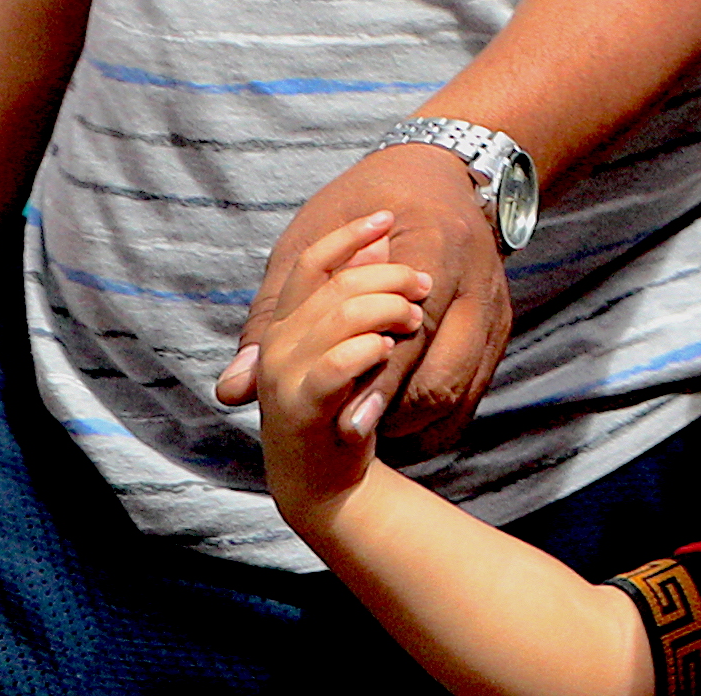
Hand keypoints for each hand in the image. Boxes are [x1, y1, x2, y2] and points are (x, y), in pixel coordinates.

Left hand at [216, 145, 508, 447]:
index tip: (347, 427)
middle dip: (392, 412)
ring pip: (457, 392)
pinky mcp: (497, 331)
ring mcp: (493, 310)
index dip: (380, 382)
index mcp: (435, 245)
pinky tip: (393, 417)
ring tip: (363, 419)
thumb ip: (275, 315)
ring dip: (410, 421)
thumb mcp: (312, 236)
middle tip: (344, 426)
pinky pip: (470, 395)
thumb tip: (233, 390)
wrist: (446, 168)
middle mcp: (475, 281)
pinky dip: (431, 418)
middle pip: (441, 374)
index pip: (413, 329)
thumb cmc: (369, 198)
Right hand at [251, 213, 436, 529]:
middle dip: (388, 278)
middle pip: (337, 283)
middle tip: (423, 286)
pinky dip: (368, 351)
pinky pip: (337, 363)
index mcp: (286, 321)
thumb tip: (379, 241)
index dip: (350, 236)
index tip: (387, 218)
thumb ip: (357, 293)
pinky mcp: (298, 407)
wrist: (321, 481)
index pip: (313, 260)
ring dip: (386, 311)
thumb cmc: (339, 406)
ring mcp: (282, 374)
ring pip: (340, 315)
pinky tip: (388, 352)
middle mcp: (277, 343)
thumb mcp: (350, 341)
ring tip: (412, 321)